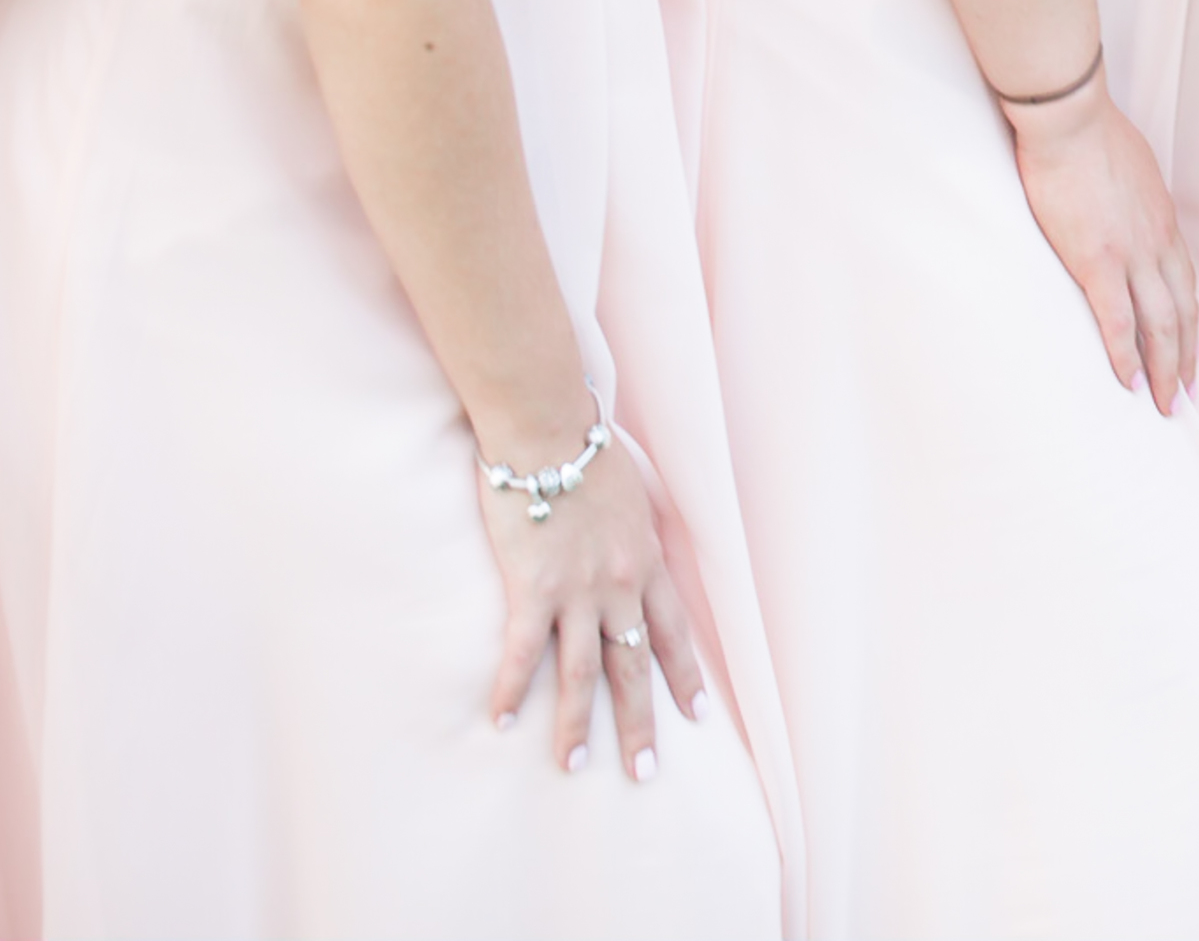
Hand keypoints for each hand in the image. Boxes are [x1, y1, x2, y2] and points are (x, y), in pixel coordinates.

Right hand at [473, 422, 708, 778]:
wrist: (549, 427)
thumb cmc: (586, 449)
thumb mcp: (633, 494)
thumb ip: (635, 532)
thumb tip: (636, 547)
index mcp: (647, 561)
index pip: (674, 631)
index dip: (685, 675)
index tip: (697, 713)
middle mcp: (620, 583)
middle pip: (635, 665)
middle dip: (642, 722)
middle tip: (645, 771)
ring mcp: (578, 590)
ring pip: (585, 673)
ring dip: (579, 724)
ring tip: (573, 765)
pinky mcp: (532, 588)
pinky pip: (524, 653)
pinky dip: (514, 690)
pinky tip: (502, 720)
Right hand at [1003, 80, 1195, 412]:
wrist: (1071, 119)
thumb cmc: (1092, 132)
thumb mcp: (1132, 166)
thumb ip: (1135, 196)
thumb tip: (1128, 204)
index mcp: (1163, 220)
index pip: (1185, 281)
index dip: (1190, 319)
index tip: (1191, 347)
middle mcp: (1157, 242)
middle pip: (1182, 311)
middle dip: (1187, 356)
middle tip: (1189, 393)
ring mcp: (1131, 255)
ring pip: (1160, 324)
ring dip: (1167, 369)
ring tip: (1167, 404)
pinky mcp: (1097, 262)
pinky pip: (1118, 321)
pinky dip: (1127, 357)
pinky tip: (1131, 383)